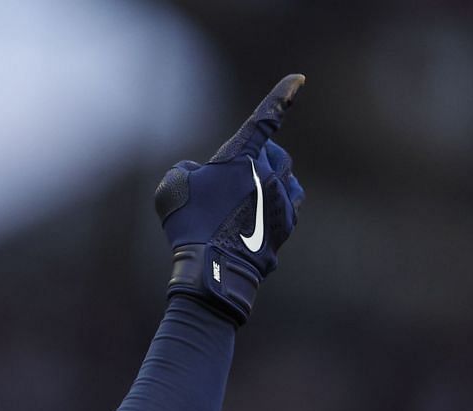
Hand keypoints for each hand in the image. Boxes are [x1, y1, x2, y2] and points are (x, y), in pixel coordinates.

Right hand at [154, 74, 306, 323]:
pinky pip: (288, 203)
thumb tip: (201, 171)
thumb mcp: (172, 187)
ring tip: (247, 198)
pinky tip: (257, 218)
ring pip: (284, 177)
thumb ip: (188, 168)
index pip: (265, 119)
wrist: (214, 270)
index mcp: (242, 157)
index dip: (282, 96)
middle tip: (233, 179)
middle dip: (258, 158)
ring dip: (269, 180)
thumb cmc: (189, 226)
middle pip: (273, 152)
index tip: (299, 79)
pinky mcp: (287, 224)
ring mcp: (282, 199)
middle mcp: (269, 173)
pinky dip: (274, 205)